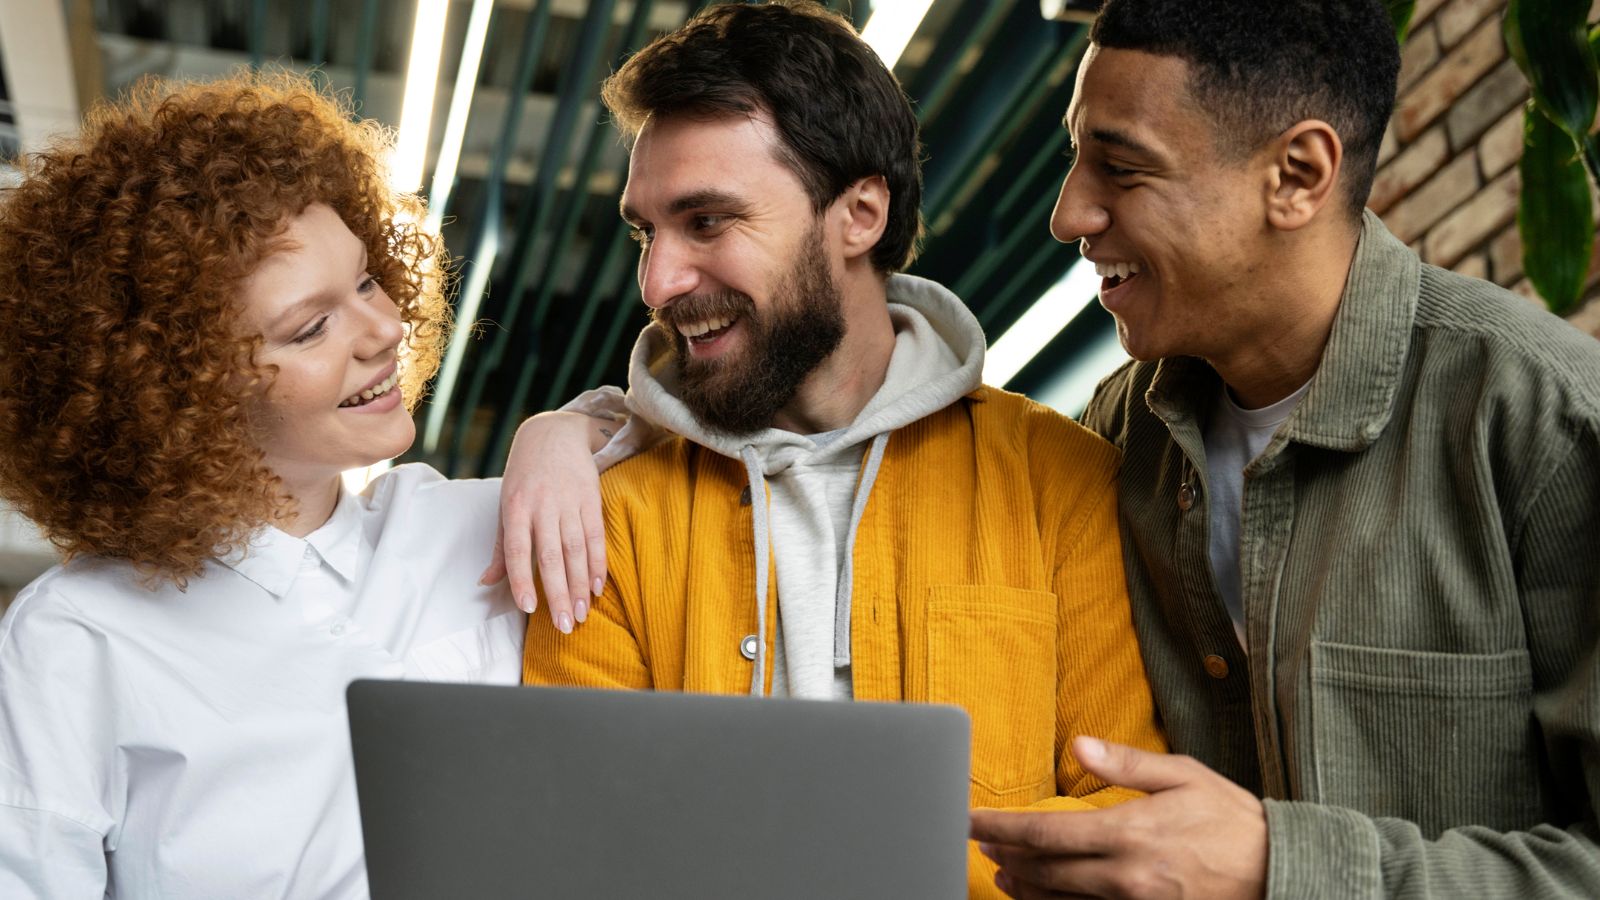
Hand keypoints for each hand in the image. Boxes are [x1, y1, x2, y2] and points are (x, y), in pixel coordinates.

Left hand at [482, 411, 608, 632]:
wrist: (553, 433)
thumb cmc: (523, 475)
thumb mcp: (505, 505)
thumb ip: (501, 547)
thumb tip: (486, 583)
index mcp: (515, 508)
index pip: (518, 550)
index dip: (522, 580)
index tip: (530, 608)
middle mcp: (542, 505)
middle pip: (551, 557)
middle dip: (559, 594)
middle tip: (566, 626)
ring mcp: (569, 502)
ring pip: (576, 550)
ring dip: (581, 585)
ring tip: (582, 613)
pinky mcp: (591, 498)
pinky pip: (596, 536)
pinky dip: (598, 563)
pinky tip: (598, 586)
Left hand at [970, 736, 1266, 899]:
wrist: (1279, 871)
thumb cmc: (1232, 820)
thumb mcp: (1184, 776)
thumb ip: (1126, 764)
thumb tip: (1078, 746)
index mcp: (1130, 831)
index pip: (1047, 832)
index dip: (1002, 828)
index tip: (973, 822)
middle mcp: (1126, 875)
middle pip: (1046, 871)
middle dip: (1008, 857)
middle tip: (984, 845)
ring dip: (1026, 889)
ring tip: (1004, 876)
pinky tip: (1044, 899)